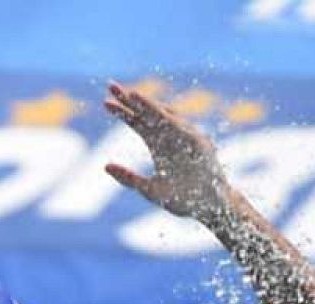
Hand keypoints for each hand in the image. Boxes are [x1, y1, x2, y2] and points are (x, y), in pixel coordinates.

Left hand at [103, 81, 232, 222]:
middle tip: (112, 85)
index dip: (122, 112)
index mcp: (157, 144)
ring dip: (150, 105)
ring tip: (133, 95)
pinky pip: (184, 130)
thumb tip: (105, 166)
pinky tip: (156, 112)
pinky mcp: (200, 144)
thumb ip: (129, 178)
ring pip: (165, 116)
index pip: (137, 122)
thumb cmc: (181, 199)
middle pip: (147, 113)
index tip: (105, 103)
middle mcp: (170, 136)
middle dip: (131, 99)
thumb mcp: (149, 189)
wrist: (209, 208)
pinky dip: (171, 121)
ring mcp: (186, 137)